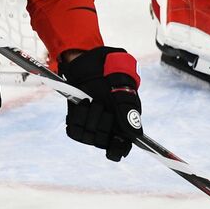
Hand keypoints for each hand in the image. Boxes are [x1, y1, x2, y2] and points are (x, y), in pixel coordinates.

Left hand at [60, 46, 142, 161]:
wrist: (88, 60)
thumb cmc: (110, 70)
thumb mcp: (122, 85)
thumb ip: (128, 108)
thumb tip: (135, 134)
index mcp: (125, 122)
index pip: (121, 148)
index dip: (117, 148)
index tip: (114, 140)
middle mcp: (108, 127)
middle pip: (102, 142)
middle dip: (100, 122)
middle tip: (100, 103)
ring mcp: (92, 125)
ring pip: (87, 137)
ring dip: (87, 117)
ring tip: (90, 99)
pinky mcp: (76, 121)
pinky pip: (73, 130)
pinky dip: (75, 116)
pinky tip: (81, 103)